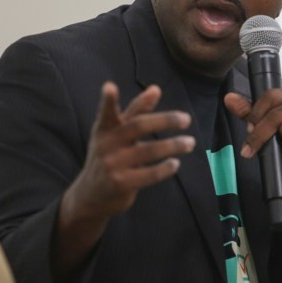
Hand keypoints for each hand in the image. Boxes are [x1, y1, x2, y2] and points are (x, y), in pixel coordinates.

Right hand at [68, 81, 193, 219]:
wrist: (91, 196)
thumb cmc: (108, 157)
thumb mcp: (116, 133)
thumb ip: (136, 111)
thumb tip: (156, 88)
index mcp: (104, 129)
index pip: (107, 112)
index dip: (108, 100)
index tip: (109, 86)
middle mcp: (106, 144)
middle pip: (138, 126)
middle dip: (165, 120)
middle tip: (186, 119)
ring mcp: (112, 164)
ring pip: (149, 151)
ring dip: (173, 145)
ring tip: (190, 142)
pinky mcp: (121, 183)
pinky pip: (149, 174)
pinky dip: (165, 168)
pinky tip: (175, 163)